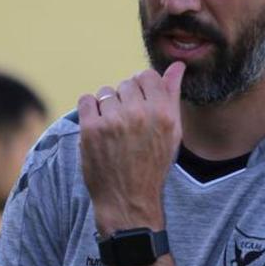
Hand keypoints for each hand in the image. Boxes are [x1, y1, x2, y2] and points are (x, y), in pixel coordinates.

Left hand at [77, 62, 184, 234]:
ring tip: (113, 129)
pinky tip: (98, 127)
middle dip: (125, 99)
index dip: (142, 88)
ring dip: (107, 106)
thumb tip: (177, 65)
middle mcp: (140, 114)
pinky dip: (90, 110)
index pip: (148, 75)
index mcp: (163, 113)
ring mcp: (114, 121)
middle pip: (126, 84)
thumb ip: (172, 95)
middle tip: (127, 124)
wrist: (128, 201)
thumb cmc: (153, 165)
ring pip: (105, 92)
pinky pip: (86, 100)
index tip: (140, 104)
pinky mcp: (91, 129)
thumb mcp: (171, 132)